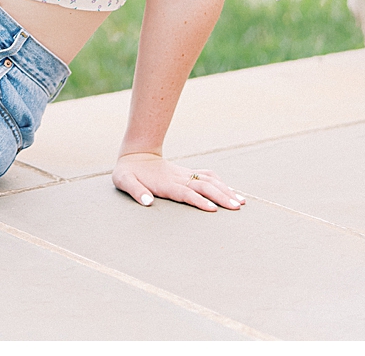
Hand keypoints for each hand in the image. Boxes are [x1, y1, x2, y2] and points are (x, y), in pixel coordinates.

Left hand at [112, 150, 245, 211]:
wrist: (134, 155)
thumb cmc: (128, 172)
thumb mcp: (123, 181)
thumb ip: (135, 191)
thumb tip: (147, 202)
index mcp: (165, 183)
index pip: (186, 192)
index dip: (199, 201)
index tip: (214, 209)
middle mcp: (178, 178)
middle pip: (204, 187)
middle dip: (221, 196)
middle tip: (237, 208)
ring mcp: (184, 175)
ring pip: (209, 181)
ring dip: (225, 190)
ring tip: (241, 202)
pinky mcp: (186, 173)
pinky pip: (207, 176)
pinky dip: (221, 183)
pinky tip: (230, 191)